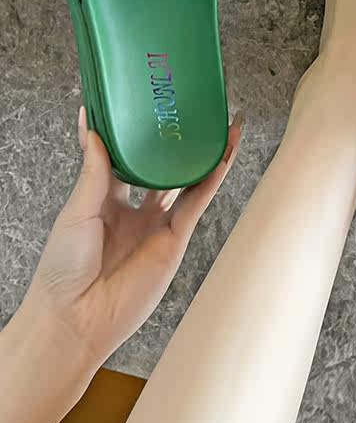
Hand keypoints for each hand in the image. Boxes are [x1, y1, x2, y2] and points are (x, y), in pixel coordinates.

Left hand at [0, 107, 243, 422]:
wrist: (76, 318)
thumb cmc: (63, 270)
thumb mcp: (76, 211)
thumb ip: (94, 172)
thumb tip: (93, 129)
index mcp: (105, 201)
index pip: (123, 159)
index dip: (133, 134)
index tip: (138, 105)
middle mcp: (135, 210)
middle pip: (163, 167)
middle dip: (178, 143)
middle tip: (190, 111)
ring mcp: (157, 224)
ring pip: (188, 180)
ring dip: (205, 154)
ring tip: (221, 124)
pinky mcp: (175, 238)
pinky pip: (198, 202)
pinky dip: (213, 177)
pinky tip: (224, 154)